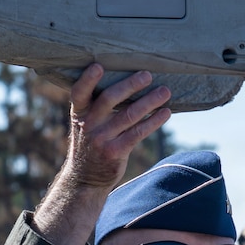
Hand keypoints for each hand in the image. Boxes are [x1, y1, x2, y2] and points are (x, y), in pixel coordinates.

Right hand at [60, 64, 172, 189]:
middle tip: (147, 75)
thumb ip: (96, 106)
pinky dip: (154, 121)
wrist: (85, 178)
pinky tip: (165, 113)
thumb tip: (128, 81)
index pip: (79, 93)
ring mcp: (101, 139)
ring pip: (129, 115)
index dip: (88, 80)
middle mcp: (88, 125)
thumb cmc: (90, 142)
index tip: (98, 66)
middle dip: (130, 85)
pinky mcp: (115, 152)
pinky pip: (138, 133)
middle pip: (109, 99)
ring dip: (149, 101)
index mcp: (79, 113)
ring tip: (165, 91)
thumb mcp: (85, 124)